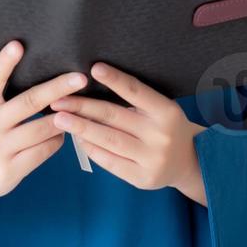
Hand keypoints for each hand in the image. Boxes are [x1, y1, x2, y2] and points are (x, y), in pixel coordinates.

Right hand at [0, 39, 89, 225]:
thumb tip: (22, 64)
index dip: (4, 62)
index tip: (18, 46)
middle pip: (29, 102)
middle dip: (57, 88)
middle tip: (79, 78)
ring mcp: (0, 149)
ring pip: (44, 128)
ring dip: (62, 118)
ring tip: (72, 110)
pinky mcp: (11, 170)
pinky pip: (45, 150)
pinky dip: (56, 139)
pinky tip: (58, 134)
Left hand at [49, 61, 209, 206]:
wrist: (189, 162)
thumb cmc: (165, 127)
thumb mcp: (160, 108)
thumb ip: (135, 98)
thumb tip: (91, 83)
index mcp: (167, 112)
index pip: (136, 92)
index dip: (115, 80)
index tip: (93, 68)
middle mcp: (161, 136)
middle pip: (114, 117)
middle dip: (82, 107)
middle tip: (58, 100)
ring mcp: (152, 159)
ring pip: (108, 140)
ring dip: (80, 128)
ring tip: (59, 119)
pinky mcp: (142, 178)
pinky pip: (109, 161)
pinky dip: (90, 148)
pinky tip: (76, 138)